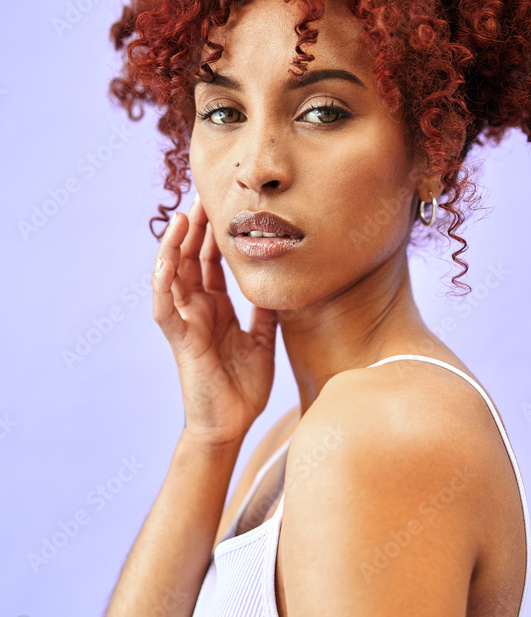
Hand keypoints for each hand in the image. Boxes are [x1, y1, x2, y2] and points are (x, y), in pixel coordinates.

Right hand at [151, 194, 278, 443]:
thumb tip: (281, 284)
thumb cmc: (243, 387)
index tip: (226, 201)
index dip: (216, 232)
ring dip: (176, 245)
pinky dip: (163, 281)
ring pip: (173, 275)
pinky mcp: (179, 340)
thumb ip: (266, 311)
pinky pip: (164, 306)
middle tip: (205, 192)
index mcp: (216, 307)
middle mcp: (197, 309)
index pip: (212, 261)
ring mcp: (186, 322)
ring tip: (185, 215)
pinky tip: (168, 259)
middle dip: (196, 226)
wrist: (231, 425)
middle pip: (191, 258)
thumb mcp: (263, 341)